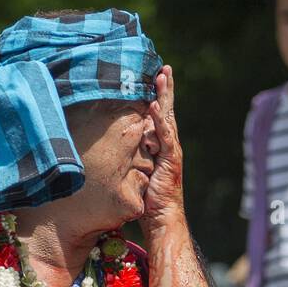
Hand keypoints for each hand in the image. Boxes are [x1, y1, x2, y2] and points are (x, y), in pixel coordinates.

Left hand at [140, 64, 184, 227]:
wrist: (162, 219)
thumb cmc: (147, 200)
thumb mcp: (136, 172)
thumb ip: (132, 156)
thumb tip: (116, 145)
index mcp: (161, 146)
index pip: (160, 116)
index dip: (157, 96)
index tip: (154, 77)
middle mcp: (169, 145)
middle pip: (167, 111)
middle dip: (165, 88)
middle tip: (162, 67)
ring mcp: (171, 152)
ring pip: (168, 118)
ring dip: (164, 97)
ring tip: (161, 77)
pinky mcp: (170, 161)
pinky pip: (165, 137)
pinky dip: (160, 121)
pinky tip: (154, 107)